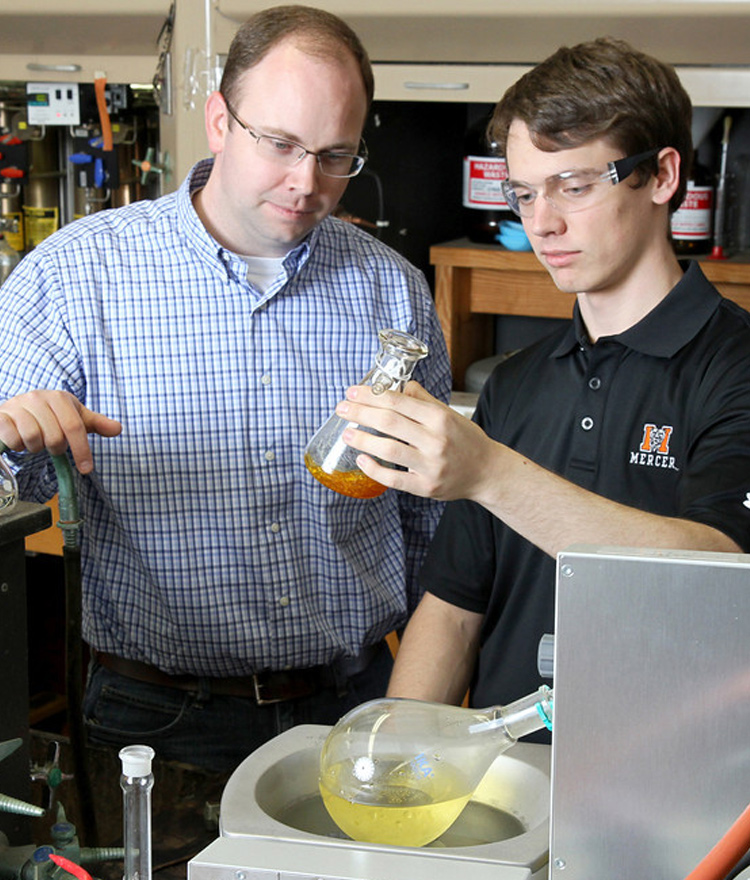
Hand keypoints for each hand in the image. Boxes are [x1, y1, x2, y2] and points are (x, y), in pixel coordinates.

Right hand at [0, 390, 121, 473]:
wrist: (15, 409)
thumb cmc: (50, 416)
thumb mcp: (75, 417)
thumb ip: (97, 424)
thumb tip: (118, 429)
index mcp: (59, 397)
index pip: (75, 427)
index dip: (82, 450)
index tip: (86, 469)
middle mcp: (37, 397)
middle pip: (55, 437)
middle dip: (56, 448)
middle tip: (51, 445)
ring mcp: (17, 405)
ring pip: (34, 439)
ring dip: (36, 448)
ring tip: (35, 440)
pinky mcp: (1, 417)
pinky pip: (14, 440)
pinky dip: (19, 446)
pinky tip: (21, 440)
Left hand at [335, 381, 493, 500]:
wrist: (488, 471)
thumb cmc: (467, 440)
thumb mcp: (449, 414)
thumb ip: (423, 400)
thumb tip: (400, 385)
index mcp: (439, 418)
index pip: (398, 401)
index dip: (371, 395)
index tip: (352, 392)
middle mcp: (435, 440)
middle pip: (389, 422)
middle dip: (360, 413)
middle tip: (342, 409)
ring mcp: (430, 465)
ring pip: (389, 450)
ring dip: (364, 440)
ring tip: (347, 434)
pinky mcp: (426, 486)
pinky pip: (394, 479)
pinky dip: (375, 469)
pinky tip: (362, 459)